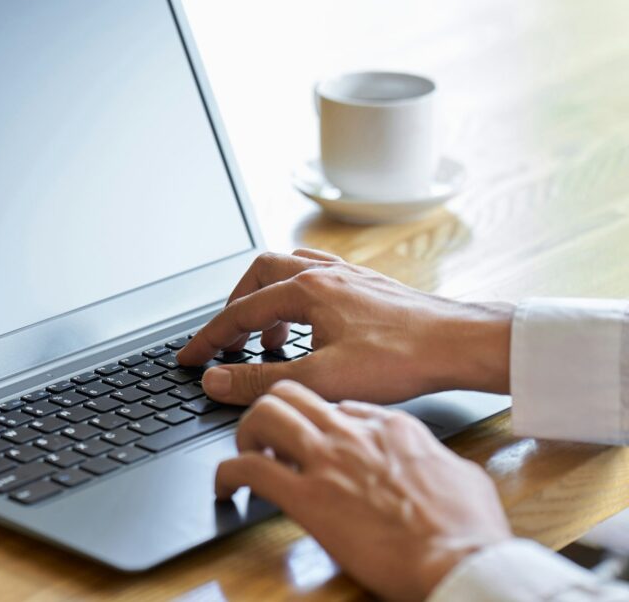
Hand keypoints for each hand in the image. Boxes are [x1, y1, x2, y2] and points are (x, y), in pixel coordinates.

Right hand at [177, 250, 513, 405]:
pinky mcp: (367, 285)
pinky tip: (307, 322)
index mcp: (307, 290)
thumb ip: (260, 379)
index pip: (240, 312)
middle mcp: (324, 274)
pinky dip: (297, 296)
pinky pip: (317, 275)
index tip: (189, 357)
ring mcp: (347, 275)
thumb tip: (217, 380)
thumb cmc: (402, 359)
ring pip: (288, 270)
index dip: (209, 339)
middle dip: (235, 309)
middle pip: (259, 276)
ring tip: (266, 341)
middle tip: (226, 343)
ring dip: (266, 300)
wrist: (461, 344)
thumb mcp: (322, 377)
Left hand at [218, 381, 511, 600]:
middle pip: (292, 392)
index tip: (312, 440)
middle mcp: (352, 432)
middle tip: (265, 439)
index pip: (338, 404)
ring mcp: (327, 461)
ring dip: (245, 433)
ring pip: (264, 414)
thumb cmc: (469, 527)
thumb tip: (430, 461)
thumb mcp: (462, 473)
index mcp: (391, 425)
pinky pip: (248, 469)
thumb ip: (434, 458)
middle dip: (271, 411)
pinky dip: (225, 474)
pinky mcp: (306, 497)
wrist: (460, 560)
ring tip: (245, 457)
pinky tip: (224, 488)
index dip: (317, 421)